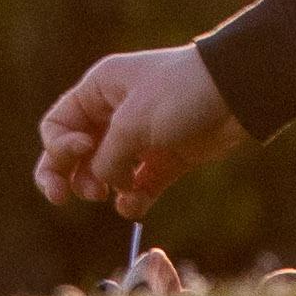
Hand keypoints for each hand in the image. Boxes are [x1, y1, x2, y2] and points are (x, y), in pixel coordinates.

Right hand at [33, 44, 239, 213]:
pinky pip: (138, 185)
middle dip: (67, 175)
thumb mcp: (132, 123)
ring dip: (103, 187)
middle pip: (74, 151)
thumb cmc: (180, 95)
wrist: (238, 95)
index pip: (58, 124)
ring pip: (106, 172)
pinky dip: (132, 199)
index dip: (59, 146)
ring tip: (114, 194)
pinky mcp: (166, 158)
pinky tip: (134, 205)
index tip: (83, 152)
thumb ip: (106, 158)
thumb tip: (100, 184)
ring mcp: (141, 137)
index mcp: (99, 90)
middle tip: (64, 198)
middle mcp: (114, 113)